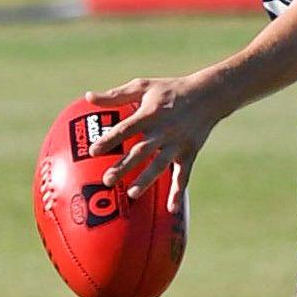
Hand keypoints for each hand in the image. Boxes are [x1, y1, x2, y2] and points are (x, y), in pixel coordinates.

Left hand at [93, 73, 219, 203]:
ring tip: (132, 194)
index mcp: (150, 113)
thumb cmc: (170, 89)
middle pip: (141, 150)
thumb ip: (115, 95)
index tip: (93, 151)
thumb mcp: (143, 86)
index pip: (126, 128)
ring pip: (161, 165)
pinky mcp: (190, 153)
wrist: (208, 94)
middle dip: (124, 165)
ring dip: (147, 180)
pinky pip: (184, 176)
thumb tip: (87, 97)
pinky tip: (171, 209)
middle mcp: (164, 130)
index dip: (110, 139)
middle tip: (107, 180)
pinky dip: (178, 192)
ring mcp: (178, 143)